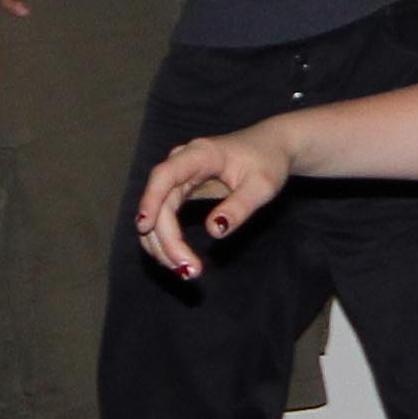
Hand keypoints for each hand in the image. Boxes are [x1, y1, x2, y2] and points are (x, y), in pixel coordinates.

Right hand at [135, 127, 290, 276]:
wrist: (272, 146)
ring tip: (187, 271)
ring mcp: (178, 177)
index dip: (151, 200)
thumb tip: (214, 230)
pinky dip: (167, 240)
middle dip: (167, 239)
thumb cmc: (269, 162)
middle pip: (160, 202)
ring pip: (156, 214)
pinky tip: (180, 260)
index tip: (144, 226)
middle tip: (188, 271)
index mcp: (201, 153)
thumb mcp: (262, 186)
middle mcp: (182, 163)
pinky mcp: (180, 191)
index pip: (165, 175)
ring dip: (163, 245)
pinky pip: (163, 217)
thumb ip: (239, 206)